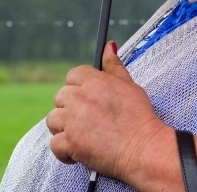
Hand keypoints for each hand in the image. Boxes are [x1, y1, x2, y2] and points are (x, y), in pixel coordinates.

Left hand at [47, 42, 172, 183]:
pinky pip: (55, 144)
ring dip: (63, 128)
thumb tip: (109, 46)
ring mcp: (74, 121)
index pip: (73, 75)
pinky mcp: (71, 143)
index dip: (78, 86)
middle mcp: (81, 99)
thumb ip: (114, 66)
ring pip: (52, 120)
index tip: (86, 97)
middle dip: (70, 107)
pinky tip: (77, 151)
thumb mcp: (130, 85)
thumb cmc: (140, 117)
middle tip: (86, 118)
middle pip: (60, 96)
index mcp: (95, 82)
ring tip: (79, 134)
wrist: (144, 148)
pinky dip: (64, 151)